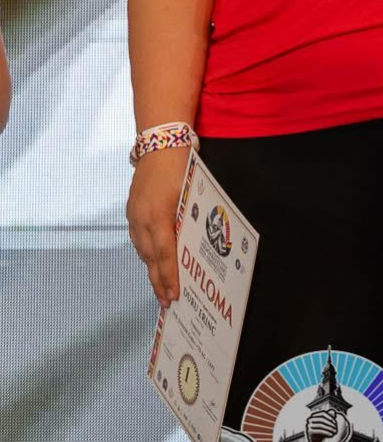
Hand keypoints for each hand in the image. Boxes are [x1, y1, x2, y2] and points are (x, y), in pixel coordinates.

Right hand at [126, 147, 189, 306]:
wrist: (160, 140)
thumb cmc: (181, 165)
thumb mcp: (189, 194)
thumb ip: (187, 221)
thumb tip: (191, 247)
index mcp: (159, 216)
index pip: (165, 255)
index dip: (169, 277)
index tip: (173, 296)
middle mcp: (142, 218)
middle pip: (150, 257)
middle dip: (158, 280)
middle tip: (166, 301)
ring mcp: (134, 213)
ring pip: (141, 249)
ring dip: (151, 267)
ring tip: (160, 285)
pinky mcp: (131, 208)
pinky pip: (137, 237)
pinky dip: (145, 251)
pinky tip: (152, 258)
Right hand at [306, 411, 350, 441]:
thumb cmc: (321, 432)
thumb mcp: (325, 424)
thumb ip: (328, 417)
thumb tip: (333, 411)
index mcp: (313, 415)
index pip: (322, 413)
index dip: (330, 417)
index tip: (335, 422)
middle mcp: (309, 419)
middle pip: (322, 419)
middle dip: (330, 423)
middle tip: (336, 427)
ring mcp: (308, 425)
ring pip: (321, 424)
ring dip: (329, 428)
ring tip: (334, 431)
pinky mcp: (309, 432)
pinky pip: (319, 430)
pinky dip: (326, 432)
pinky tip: (331, 434)